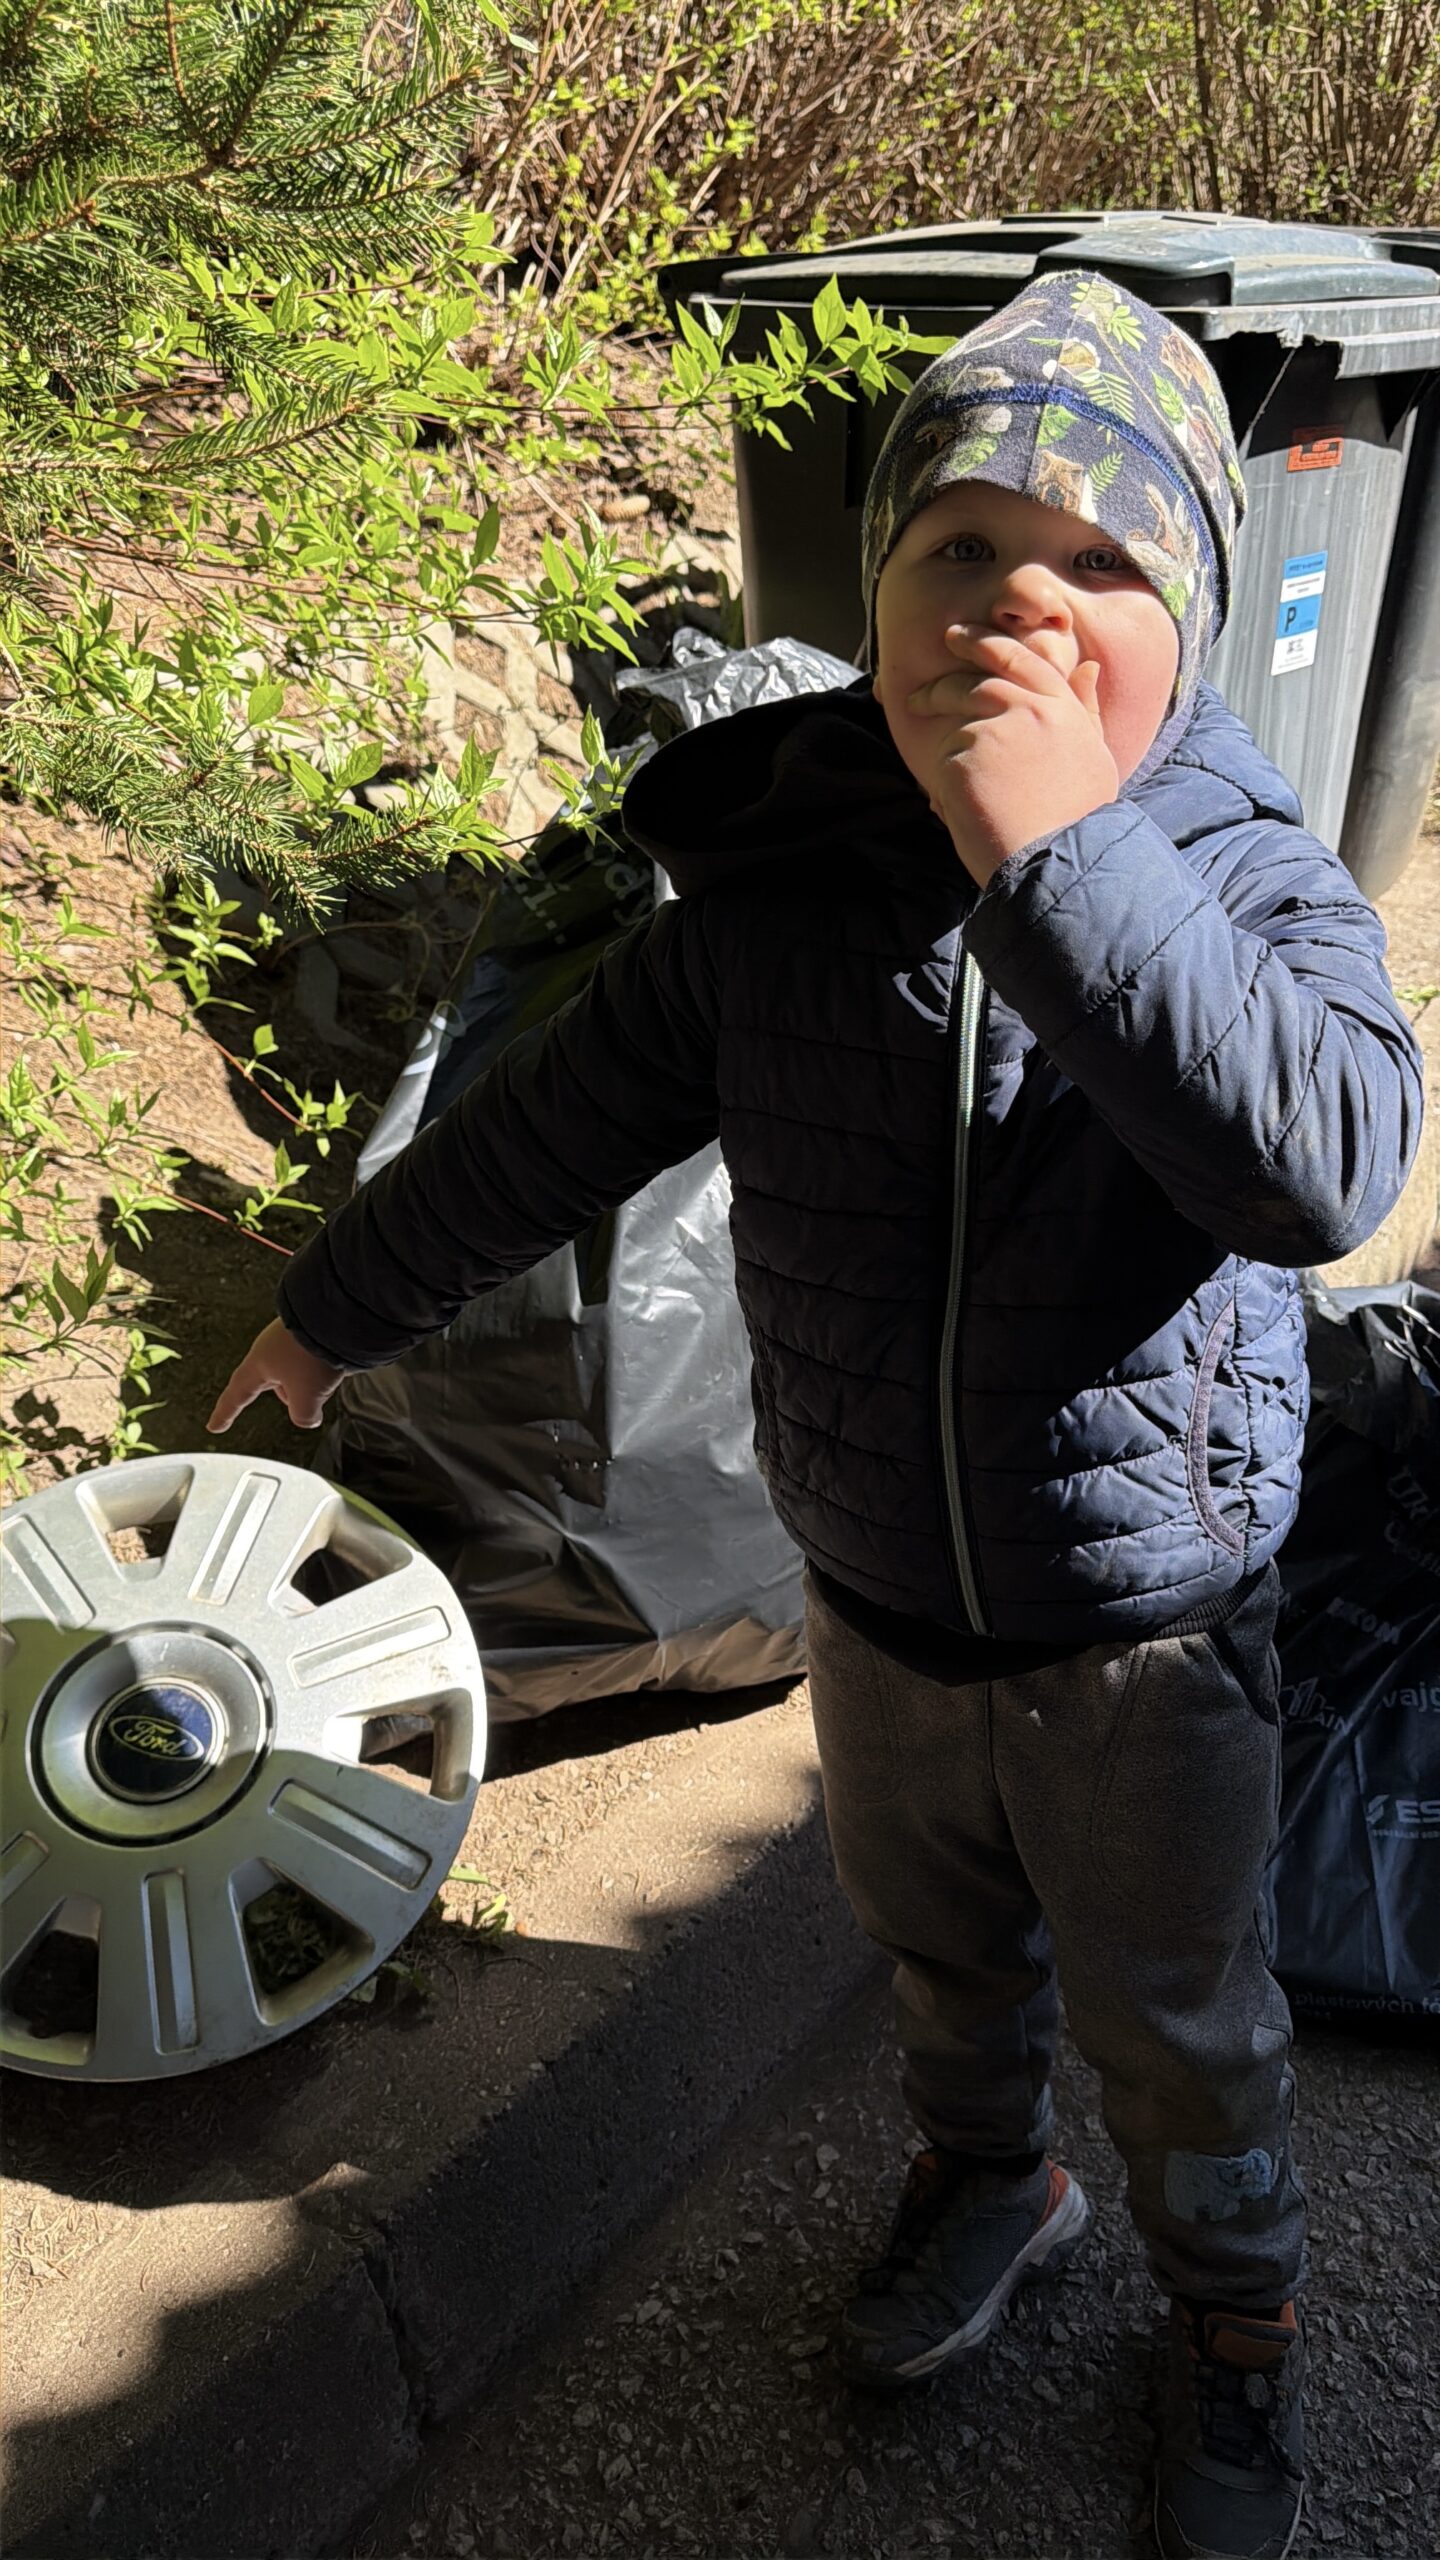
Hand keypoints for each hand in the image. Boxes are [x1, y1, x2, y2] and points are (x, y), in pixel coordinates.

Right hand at [207, 1317, 345, 1433]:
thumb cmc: (313, 1354)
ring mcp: (290, 1337)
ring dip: (316, 1380)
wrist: (339, 1313)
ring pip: (302, 1375)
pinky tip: (338, 1360)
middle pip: (277, 1386)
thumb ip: (303, 1416)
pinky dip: (325, 1365)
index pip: (237, 1396)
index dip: (226, 1414)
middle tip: (314, 1391)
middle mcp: (269, 1349)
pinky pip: (316, 1358)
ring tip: (330, 1370)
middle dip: (296, 1395)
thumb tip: (310, 1419)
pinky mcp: (311, 1330)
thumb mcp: (307, 1397)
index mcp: (258, 1365)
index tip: (214, 1427)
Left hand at [908, 624, 1119, 890]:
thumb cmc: (1080, 819)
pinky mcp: (966, 756)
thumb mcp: (1095, 756)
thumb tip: (1088, 667)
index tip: (959, 636)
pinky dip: (947, 791)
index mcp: (1063, 706)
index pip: (1020, 658)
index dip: (986, 643)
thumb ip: (1086, 709)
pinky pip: (945, 766)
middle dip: (943, 684)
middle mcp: (1031, 707)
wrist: (1060, 861)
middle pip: (977, 683)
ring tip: (964, 801)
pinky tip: (965, 816)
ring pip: (959, 731)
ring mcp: (996, 729)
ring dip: (951, 761)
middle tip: (918, 694)